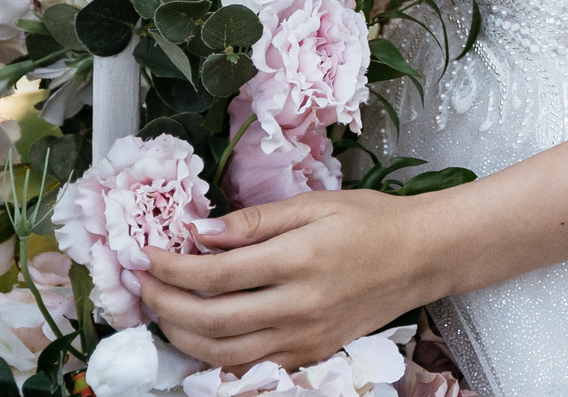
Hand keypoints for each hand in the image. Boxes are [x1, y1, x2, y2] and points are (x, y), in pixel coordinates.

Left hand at [140, 188, 438, 369]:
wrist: (423, 255)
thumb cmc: (372, 221)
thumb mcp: (315, 204)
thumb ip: (253, 221)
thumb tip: (198, 232)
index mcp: (299, 260)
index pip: (214, 274)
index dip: (171, 268)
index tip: (147, 255)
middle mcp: (299, 306)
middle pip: (210, 320)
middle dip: (165, 304)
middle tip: (144, 286)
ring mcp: (305, 338)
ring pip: (223, 353)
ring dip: (182, 336)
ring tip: (163, 312)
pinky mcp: (310, 354)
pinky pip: (250, 365)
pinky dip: (215, 355)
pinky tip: (201, 334)